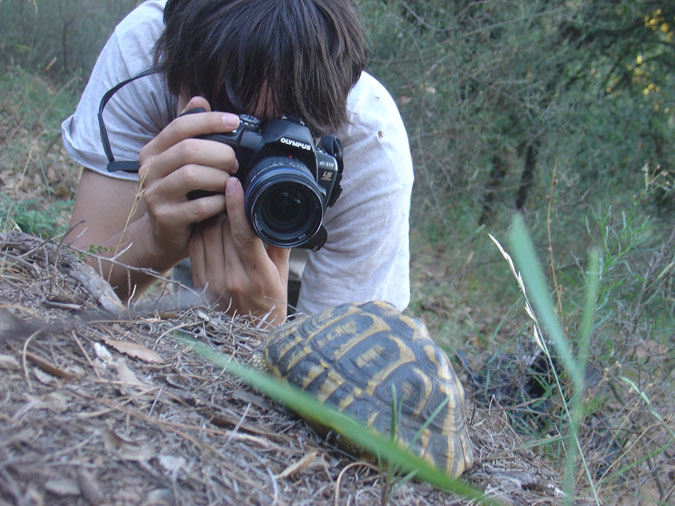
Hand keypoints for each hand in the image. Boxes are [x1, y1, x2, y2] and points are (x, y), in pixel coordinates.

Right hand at [137, 96, 239, 265]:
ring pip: (191, 175)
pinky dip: (218, 202)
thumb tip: (200, 100)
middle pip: (188, 149)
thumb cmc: (180, 195)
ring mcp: (154, 195)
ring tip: (230, 181)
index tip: (234, 121)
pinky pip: (198, 206)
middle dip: (220, 152)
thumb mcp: (182, 162)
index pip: (180, 125)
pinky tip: (224, 202)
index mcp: (154, 151)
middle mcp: (149, 170)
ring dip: (219, 177)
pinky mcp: (165, 218)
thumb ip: (190, 134)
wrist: (162, 236)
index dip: (209, 120)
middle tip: (236, 162)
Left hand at [189, 178, 289, 325]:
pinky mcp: (200, 285)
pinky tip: (209, 223)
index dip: (237, 206)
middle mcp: (233, 280)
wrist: (251, 338)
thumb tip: (278, 213)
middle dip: (225, 206)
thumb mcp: (283, 275)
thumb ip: (279, 244)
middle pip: (222, 230)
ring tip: (219, 204)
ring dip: (211, 216)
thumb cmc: (272, 304)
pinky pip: (195, 248)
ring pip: (205, 236)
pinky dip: (200, 231)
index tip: (235, 184)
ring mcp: (213, 284)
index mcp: (258, 277)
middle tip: (228, 188)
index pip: (244, 234)